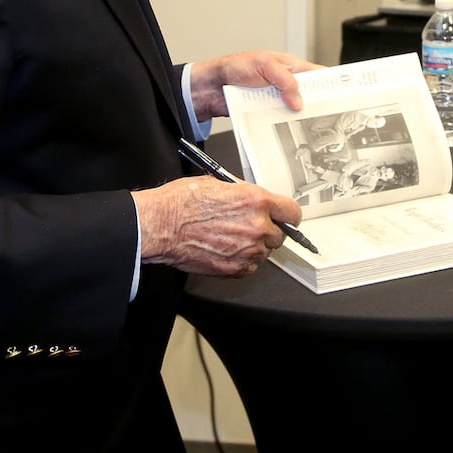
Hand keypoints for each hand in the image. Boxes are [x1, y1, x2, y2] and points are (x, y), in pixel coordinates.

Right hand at [133, 176, 303, 276]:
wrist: (161, 225)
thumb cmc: (182, 202)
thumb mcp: (219, 183)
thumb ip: (244, 193)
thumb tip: (254, 200)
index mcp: (257, 201)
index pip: (292, 212)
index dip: (287, 215)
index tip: (284, 217)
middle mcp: (257, 227)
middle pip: (279, 235)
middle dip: (268, 230)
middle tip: (249, 227)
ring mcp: (247, 250)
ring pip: (265, 252)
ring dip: (254, 247)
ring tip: (232, 238)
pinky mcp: (235, 268)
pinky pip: (250, 267)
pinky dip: (243, 261)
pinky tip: (226, 250)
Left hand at [190, 51, 321, 119]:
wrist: (211, 87)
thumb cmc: (235, 66)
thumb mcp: (264, 65)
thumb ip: (284, 80)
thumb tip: (298, 100)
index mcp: (292, 67)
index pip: (319, 74)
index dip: (332, 83)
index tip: (344, 94)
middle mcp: (287, 83)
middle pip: (310, 96)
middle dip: (318, 105)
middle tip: (329, 116)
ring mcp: (277, 99)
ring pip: (296, 111)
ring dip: (300, 118)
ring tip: (311, 127)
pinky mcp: (267, 113)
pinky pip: (280, 121)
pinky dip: (284, 126)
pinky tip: (290, 132)